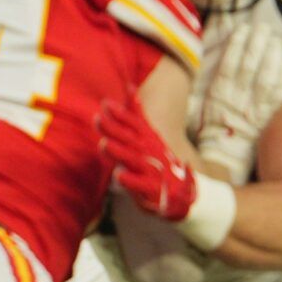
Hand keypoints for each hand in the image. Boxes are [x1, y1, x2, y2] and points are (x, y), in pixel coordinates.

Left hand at [97, 95, 195, 220]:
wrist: (184, 195)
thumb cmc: (159, 162)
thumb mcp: (150, 136)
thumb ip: (137, 115)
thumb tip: (129, 86)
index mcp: (148, 140)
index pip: (135, 124)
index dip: (121, 114)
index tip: (106, 104)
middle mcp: (150, 153)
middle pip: (130, 139)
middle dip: (115, 130)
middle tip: (98, 119)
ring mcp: (152, 171)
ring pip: (134, 160)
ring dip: (120, 152)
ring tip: (105, 145)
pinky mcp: (153, 190)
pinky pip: (140, 185)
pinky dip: (130, 181)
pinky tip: (119, 176)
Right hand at [195, 23, 281, 182]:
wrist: (224, 153)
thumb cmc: (212, 123)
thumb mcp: (204, 101)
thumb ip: (211, 80)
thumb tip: (211, 53)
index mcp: (218, 95)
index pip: (229, 65)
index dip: (237, 46)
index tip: (243, 28)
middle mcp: (237, 100)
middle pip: (250, 68)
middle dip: (257, 46)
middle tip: (263, 27)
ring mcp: (254, 109)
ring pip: (266, 79)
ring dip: (272, 58)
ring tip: (275, 40)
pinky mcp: (267, 116)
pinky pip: (278, 97)